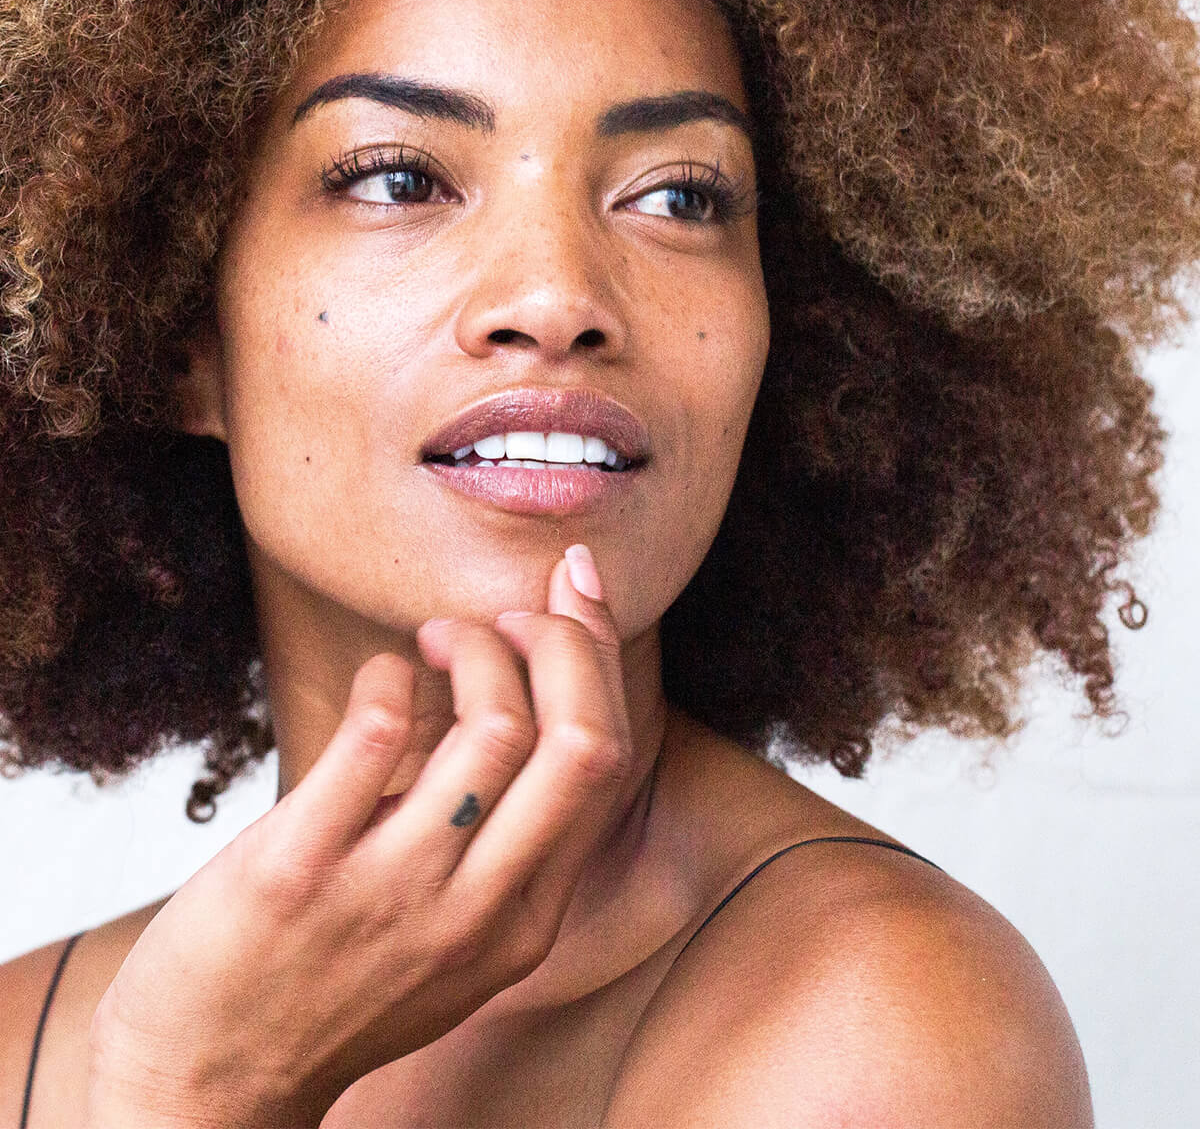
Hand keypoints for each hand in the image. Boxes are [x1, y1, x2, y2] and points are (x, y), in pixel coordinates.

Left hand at [84, 545, 633, 1127]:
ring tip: (434, 640)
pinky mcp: (300, 868)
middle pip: (582, 743)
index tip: (574, 596)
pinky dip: (391, 673)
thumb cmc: (336, 983)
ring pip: (495, 728)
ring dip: (474, 646)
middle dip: (566, 642)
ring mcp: (394, 892)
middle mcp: (480, 909)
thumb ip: (502, 843)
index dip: (599, 659)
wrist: (210, 1084)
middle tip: (510, 616)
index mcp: (527, 918)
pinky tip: (380, 677)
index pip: (607, 762)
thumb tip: (524, 694)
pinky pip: (379, 731)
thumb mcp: (456, 937)